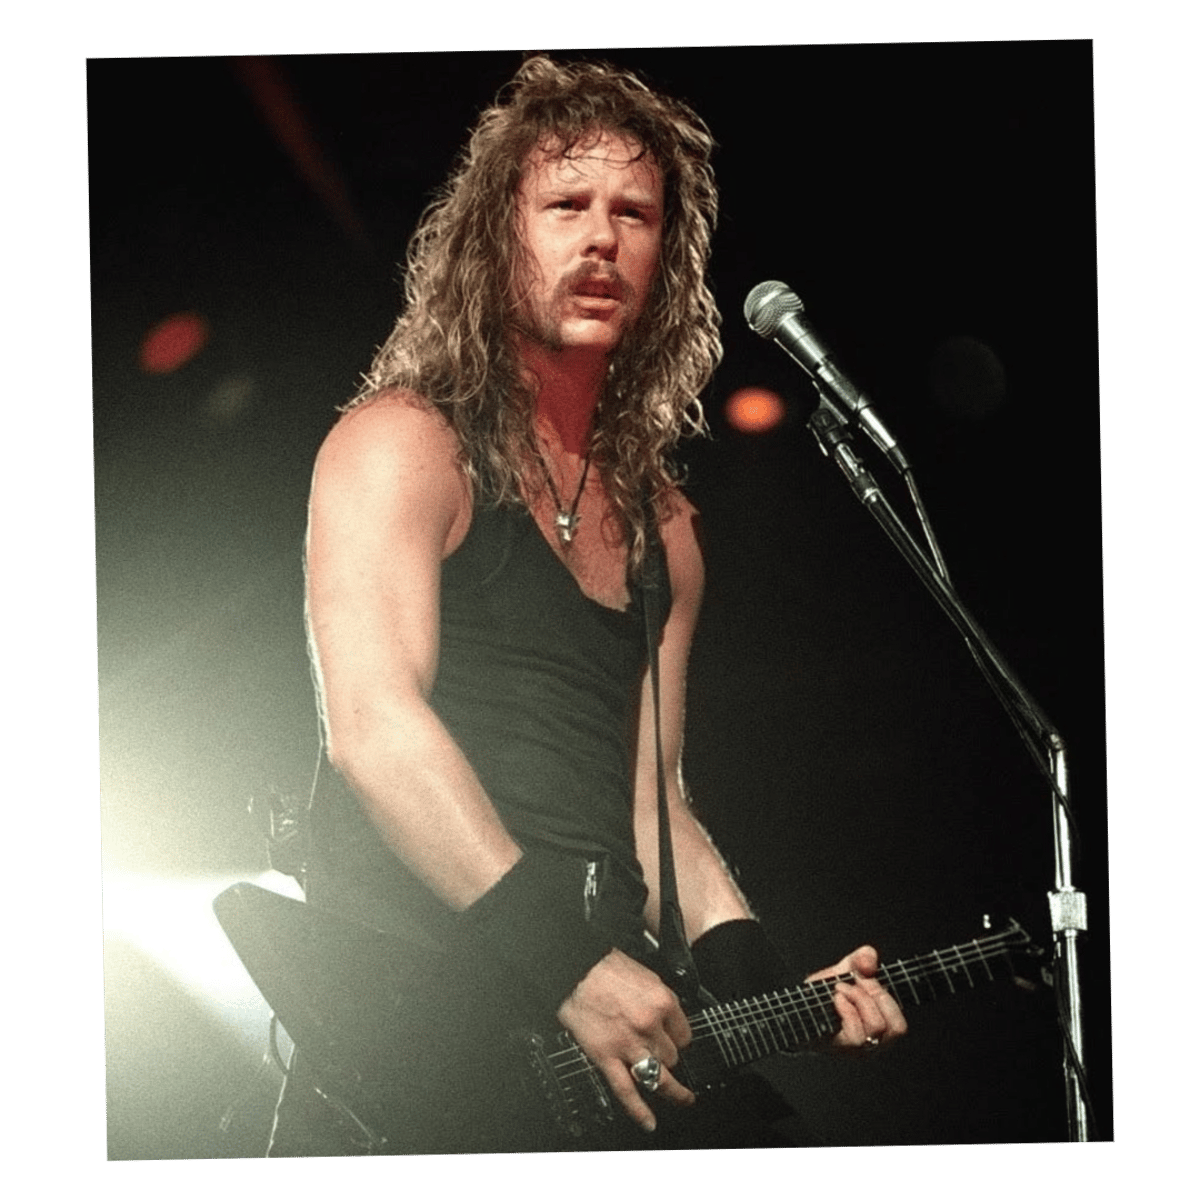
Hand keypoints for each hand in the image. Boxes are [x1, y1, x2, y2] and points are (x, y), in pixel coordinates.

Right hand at [556, 949, 694, 1131]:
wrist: (574, 968)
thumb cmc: (605, 967)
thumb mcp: (646, 976)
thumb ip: (660, 1001)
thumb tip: (668, 1020)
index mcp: (662, 1002)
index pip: (685, 1034)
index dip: (679, 1038)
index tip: (675, 1041)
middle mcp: (649, 1025)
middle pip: (673, 1056)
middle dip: (668, 1055)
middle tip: (662, 1055)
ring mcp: (628, 1044)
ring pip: (659, 1076)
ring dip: (671, 1090)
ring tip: (682, 1099)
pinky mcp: (606, 1057)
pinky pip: (626, 1091)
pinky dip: (638, 1110)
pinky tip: (649, 1122)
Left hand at [806, 944, 906, 1050]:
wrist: (793, 1010)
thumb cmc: (821, 996)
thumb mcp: (843, 973)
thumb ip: (859, 961)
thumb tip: (869, 958)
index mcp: (878, 1029)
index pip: (900, 1026)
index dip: (888, 998)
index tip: (866, 977)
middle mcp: (872, 1044)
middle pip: (896, 1027)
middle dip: (877, 994)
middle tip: (855, 981)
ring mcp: (856, 1049)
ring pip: (877, 1027)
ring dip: (859, 999)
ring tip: (841, 989)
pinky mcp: (840, 1048)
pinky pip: (856, 1034)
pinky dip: (846, 1007)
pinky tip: (835, 998)